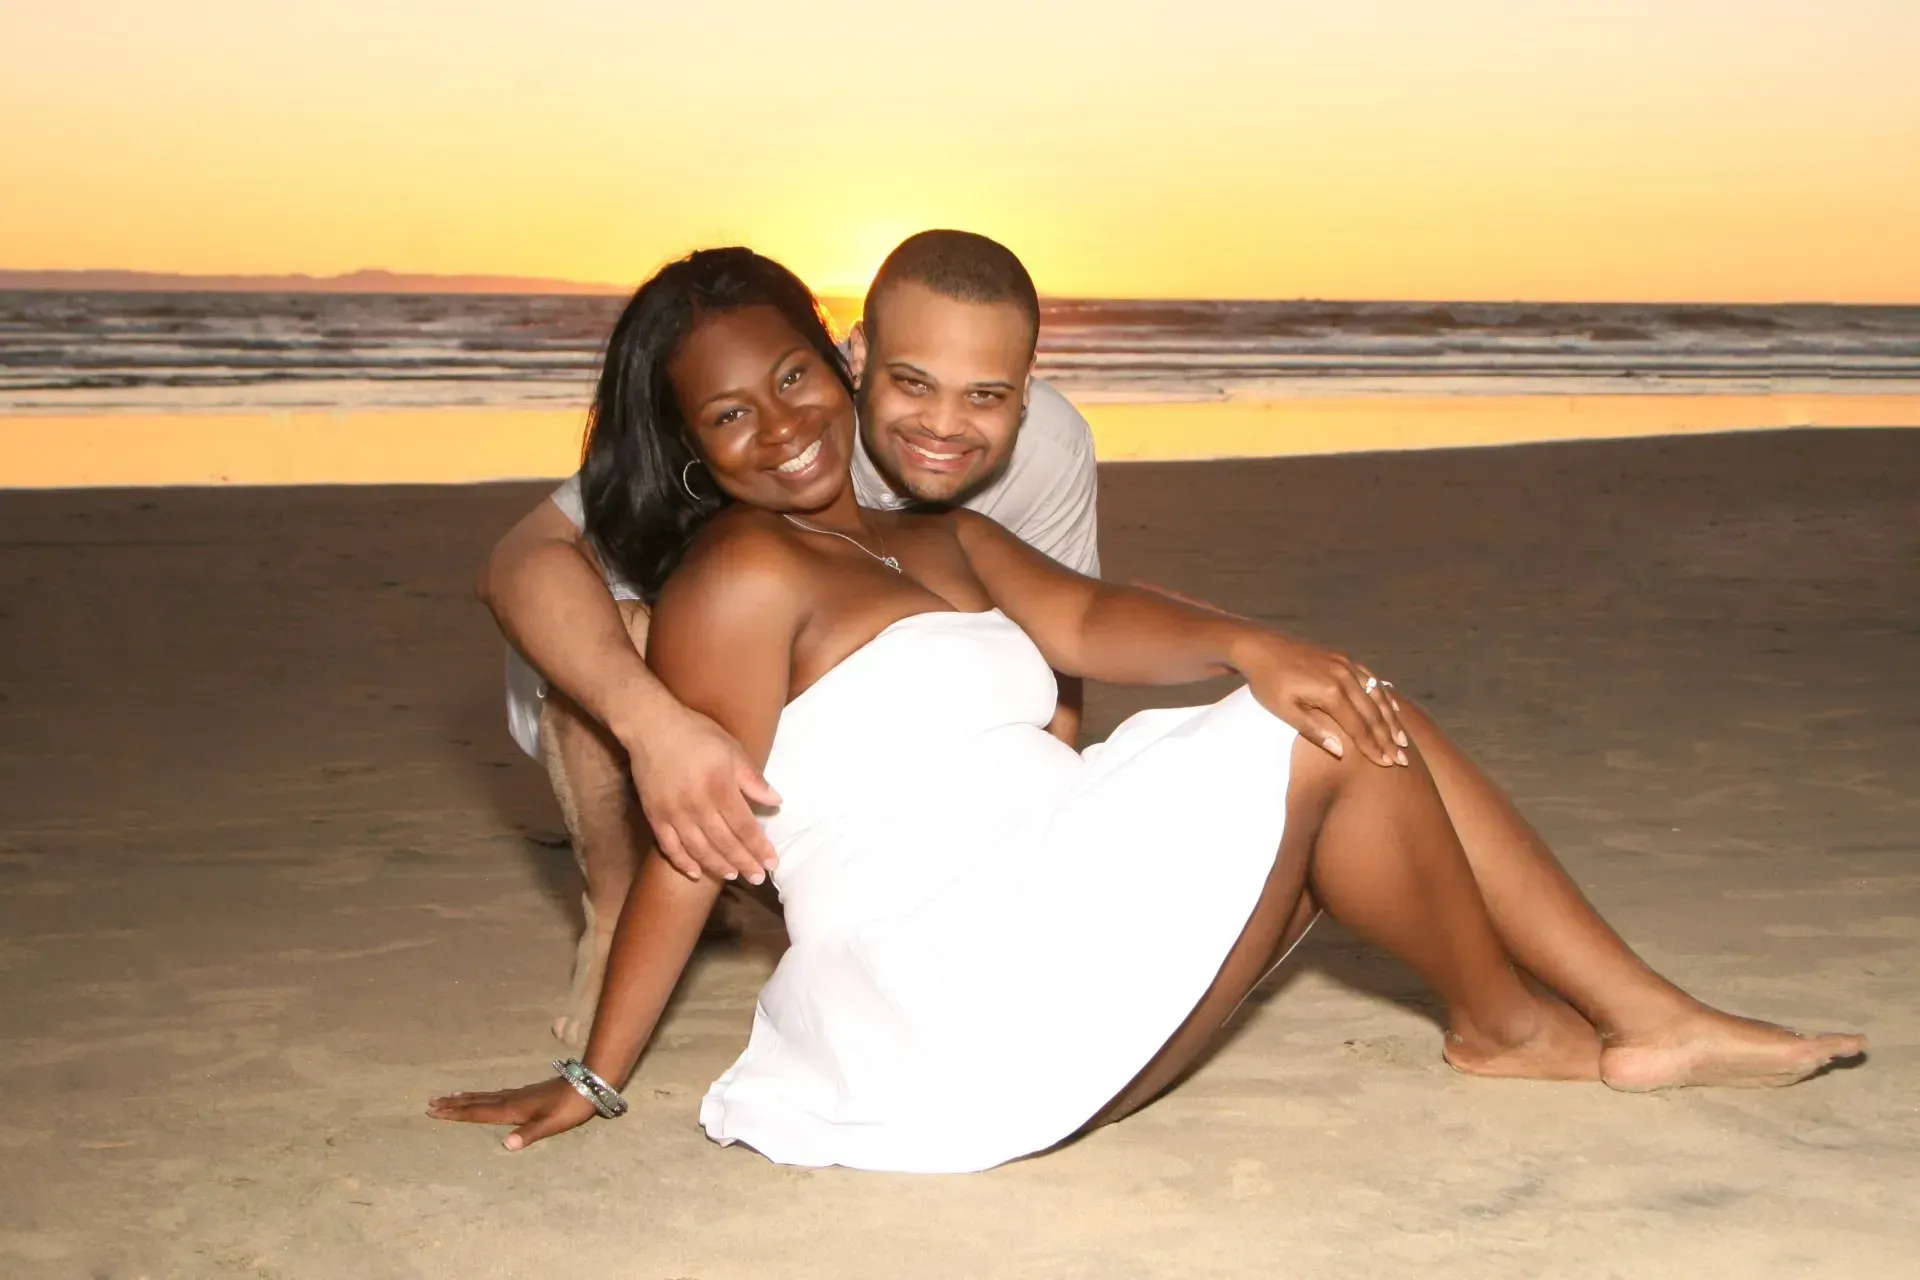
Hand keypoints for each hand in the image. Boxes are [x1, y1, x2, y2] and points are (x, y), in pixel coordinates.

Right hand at [427, 1076, 598, 1150]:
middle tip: (431, 1102)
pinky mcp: (527, 1093)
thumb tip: (506, 1145)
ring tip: (450, 1097)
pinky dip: (483, 1096)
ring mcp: (519, 1094)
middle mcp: (512, 1099)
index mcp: (513, 1109)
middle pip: (477, 1101)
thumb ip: (529, 1134)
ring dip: (466, 1098)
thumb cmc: (571, 1107)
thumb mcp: (552, 1124)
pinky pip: (496, 1095)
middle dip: (454, 1104)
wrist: (589, 1083)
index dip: (456, 1113)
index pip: (478, 1112)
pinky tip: (486, 1097)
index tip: (433, 1111)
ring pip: (486, 1096)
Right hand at [625, 701, 782, 883]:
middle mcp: (697, 805)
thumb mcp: (732, 749)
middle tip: (757, 878)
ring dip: (718, 866)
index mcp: (719, 787)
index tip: (771, 863)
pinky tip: (696, 873)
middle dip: (744, 863)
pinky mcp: (655, 816)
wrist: (651, 726)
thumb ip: (752, 779)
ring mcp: (673, 813)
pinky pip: (670, 847)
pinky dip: (683, 862)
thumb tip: (776, 801)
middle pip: (724, 842)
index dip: (759, 848)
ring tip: (733, 876)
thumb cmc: (696, 734)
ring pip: (699, 849)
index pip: (744, 826)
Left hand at [1240, 635, 1409, 767]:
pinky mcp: (1344, 658)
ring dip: (1391, 719)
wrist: (1261, 648)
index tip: (1387, 765)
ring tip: (1403, 740)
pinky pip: (1371, 679)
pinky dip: (1383, 696)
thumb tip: (1341, 752)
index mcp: (1330, 692)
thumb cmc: (1268, 683)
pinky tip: (1391, 709)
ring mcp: (1347, 664)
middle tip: (1403, 759)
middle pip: (1373, 713)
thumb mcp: (1285, 712)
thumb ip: (1314, 731)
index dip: (1373, 747)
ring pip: (1377, 696)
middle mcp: (1345, 676)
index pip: (1359, 727)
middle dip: (1389, 738)